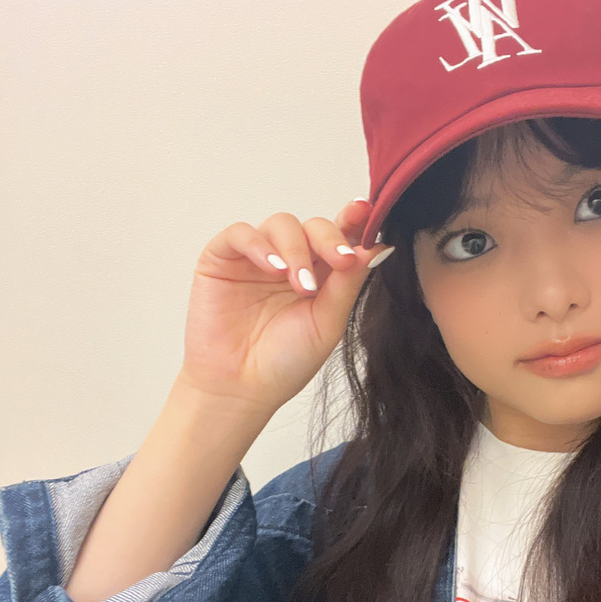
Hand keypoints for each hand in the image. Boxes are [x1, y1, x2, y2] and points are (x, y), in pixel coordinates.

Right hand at [177, 198, 392, 410]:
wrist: (240, 388)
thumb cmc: (284, 362)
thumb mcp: (327, 323)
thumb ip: (349, 284)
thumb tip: (378, 247)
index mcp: (320, 274)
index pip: (339, 237)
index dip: (353, 221)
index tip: (366, 213)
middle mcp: (289, 259)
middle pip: (314, 225)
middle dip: (330, 239)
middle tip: (341, 260)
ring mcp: (256, 257)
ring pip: (281, 224)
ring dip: (296, 249)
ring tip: (300, 284)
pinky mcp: (222, 258)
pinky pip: (240, 234)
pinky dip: (259, 245)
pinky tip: (273, 268)